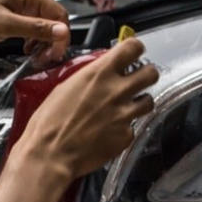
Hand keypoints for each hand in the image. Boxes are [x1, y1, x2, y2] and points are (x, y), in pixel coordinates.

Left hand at [0, 0, 69, 64]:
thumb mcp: (6, 25)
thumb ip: (36, 28)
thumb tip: (61, 31)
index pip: (58, 14)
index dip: (60, 36)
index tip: (56, 53)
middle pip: (52, 21)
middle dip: (52, 41)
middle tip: (46, 59)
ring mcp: (17, 7)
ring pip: (41, 27)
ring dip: (42, 43)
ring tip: (36, 58)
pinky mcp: (9, 17)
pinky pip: (29, 29)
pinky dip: (31, 41)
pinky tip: (26, 50)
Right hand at [13, 38, 158, 180]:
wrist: (50, 154)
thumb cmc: (49, 123)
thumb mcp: (64, 88)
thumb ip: (89, 78)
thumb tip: (98, 75)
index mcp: (99, 73)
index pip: (133, 47)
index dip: (136, 50)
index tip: (134, 54)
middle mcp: (116, 90)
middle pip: (152, 73)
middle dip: (146, 75)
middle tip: (138, 81)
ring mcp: (124, 114)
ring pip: (149, 101)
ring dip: (140, 103)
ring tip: (126, 108)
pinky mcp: (125, 136)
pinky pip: (132, 128)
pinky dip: (123, 129)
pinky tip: (109, 132)